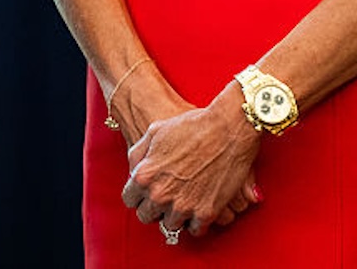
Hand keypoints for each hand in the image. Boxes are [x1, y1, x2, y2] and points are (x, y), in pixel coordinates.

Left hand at [122, 85, 262, 235]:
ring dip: (174, 215)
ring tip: (181, 203)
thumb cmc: (190, 126)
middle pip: (147, 216)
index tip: (146, 192)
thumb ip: (139, 154)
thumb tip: (135, 169)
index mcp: (144, 175)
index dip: (138, 195)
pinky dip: (195, 222)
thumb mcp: (154, 132)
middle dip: (153, 207)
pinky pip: (195, 230)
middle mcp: (160, 194)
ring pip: (170, 225)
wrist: (226, 129)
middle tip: (164, 198)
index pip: (129, 200)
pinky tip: (197, 210)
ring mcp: (183, 206)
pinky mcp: (206, 213)